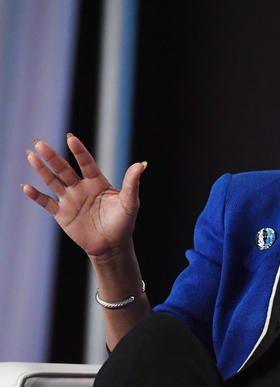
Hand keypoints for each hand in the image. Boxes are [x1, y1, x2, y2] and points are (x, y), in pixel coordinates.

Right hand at [21, 134, 146, 260]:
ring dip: (41, 170)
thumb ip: (132, 183)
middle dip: (52, 157)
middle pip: (64, 169)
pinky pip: (47, 202)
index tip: (71, 138)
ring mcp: (70, 199)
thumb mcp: (130, 202)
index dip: (79, 152)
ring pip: (53, 181)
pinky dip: (36, 196)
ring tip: (31, 155)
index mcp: (97, 182)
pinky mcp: (62, 214)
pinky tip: (27, 187)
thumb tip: (142, 164)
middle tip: (39, 143)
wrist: (112, 245)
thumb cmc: (123, 222)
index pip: (86, 163)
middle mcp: (81, 187)